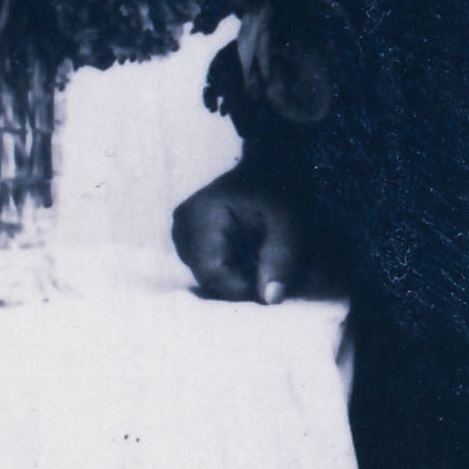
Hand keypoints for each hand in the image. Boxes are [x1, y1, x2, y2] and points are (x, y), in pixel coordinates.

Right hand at [171, 169, 304, 303]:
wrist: (269, 168)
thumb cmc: (279, 191)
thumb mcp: (288, 223)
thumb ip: (281, 259)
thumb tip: (270, 299)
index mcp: (201, 213)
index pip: (212, 271)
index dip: (242, 288)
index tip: (272, 287)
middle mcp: (182, 223)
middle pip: (208, 277)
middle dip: (242, 284)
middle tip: (273, 274)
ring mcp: (180, 231)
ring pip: (208, 277)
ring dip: (237, 278)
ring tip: (262, 261)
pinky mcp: (186, 238)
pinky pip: (207, 269)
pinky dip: (231, 271)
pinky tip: (249, 258)